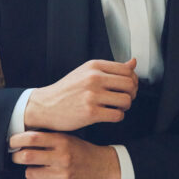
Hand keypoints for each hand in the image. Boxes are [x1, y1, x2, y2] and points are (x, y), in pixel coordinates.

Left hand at [9, 131, 120, 178]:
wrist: (103, 168)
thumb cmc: (82, 151)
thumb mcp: (68, 138)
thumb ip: (48, 138)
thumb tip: (21, 139)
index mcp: (63, 142)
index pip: (33, 138)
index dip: (17, 139)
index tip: (11, 141)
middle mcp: (62, 157)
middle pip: (27, 157)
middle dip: (17, 157)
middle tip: (17, 156)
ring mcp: (63, 175)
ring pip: (30, 173)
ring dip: (30, 170)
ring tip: (39, 167)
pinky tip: (48, 177)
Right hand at [23, 58, 137, 130]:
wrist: (45, 106)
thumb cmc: (67, 90)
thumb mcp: (86, 72)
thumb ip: (110, 69)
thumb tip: (133, 62)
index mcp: (94, 66)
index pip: (127, 70)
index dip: (132, 80)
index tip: (127, 87)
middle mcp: (94, 78)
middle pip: (129, 85)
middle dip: (131, 94)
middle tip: (123, 99)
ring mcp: (92, 95)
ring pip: (126, 100)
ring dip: (125, 107)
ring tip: (116, 107)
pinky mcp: (91, 112)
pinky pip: (117, 115)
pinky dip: (118, 116)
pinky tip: (109, 115)